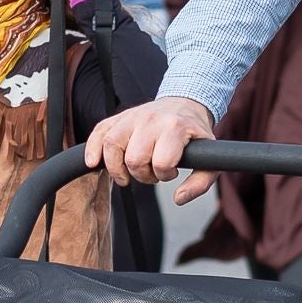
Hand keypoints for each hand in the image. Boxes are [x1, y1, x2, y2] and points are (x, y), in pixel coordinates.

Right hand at [86, 96, 218, 204]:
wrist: (185, 104)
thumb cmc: (194, 136)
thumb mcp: (209, 159)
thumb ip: (201, 183)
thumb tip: (178, 199)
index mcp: (175, 127)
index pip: (161, 162)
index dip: (165, 175)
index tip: (171, 171)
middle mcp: (151, 119)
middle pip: (135, 158)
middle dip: (143, 175)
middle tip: (152, 172)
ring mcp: (132, 116)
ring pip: (112, 146)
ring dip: (118, 168)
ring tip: (128, 174)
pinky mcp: (118, 117)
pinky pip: (98, 132)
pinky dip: (92, 149)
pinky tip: (94, 163)